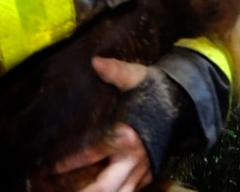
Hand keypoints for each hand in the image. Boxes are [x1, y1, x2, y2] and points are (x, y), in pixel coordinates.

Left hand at [53, 57, 152, 190]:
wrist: (187, 102)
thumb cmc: (157, 89)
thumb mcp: (136, 77)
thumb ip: (115, 71)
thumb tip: (95, 61)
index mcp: (127, 136)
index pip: (92, 153)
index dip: (69, 162)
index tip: (51, 168)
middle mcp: (134, 158)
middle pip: (106, 187)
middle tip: (62, 191)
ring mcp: (144, 169)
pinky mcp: (151, 174)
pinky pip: (131, 191)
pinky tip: (103, 190)